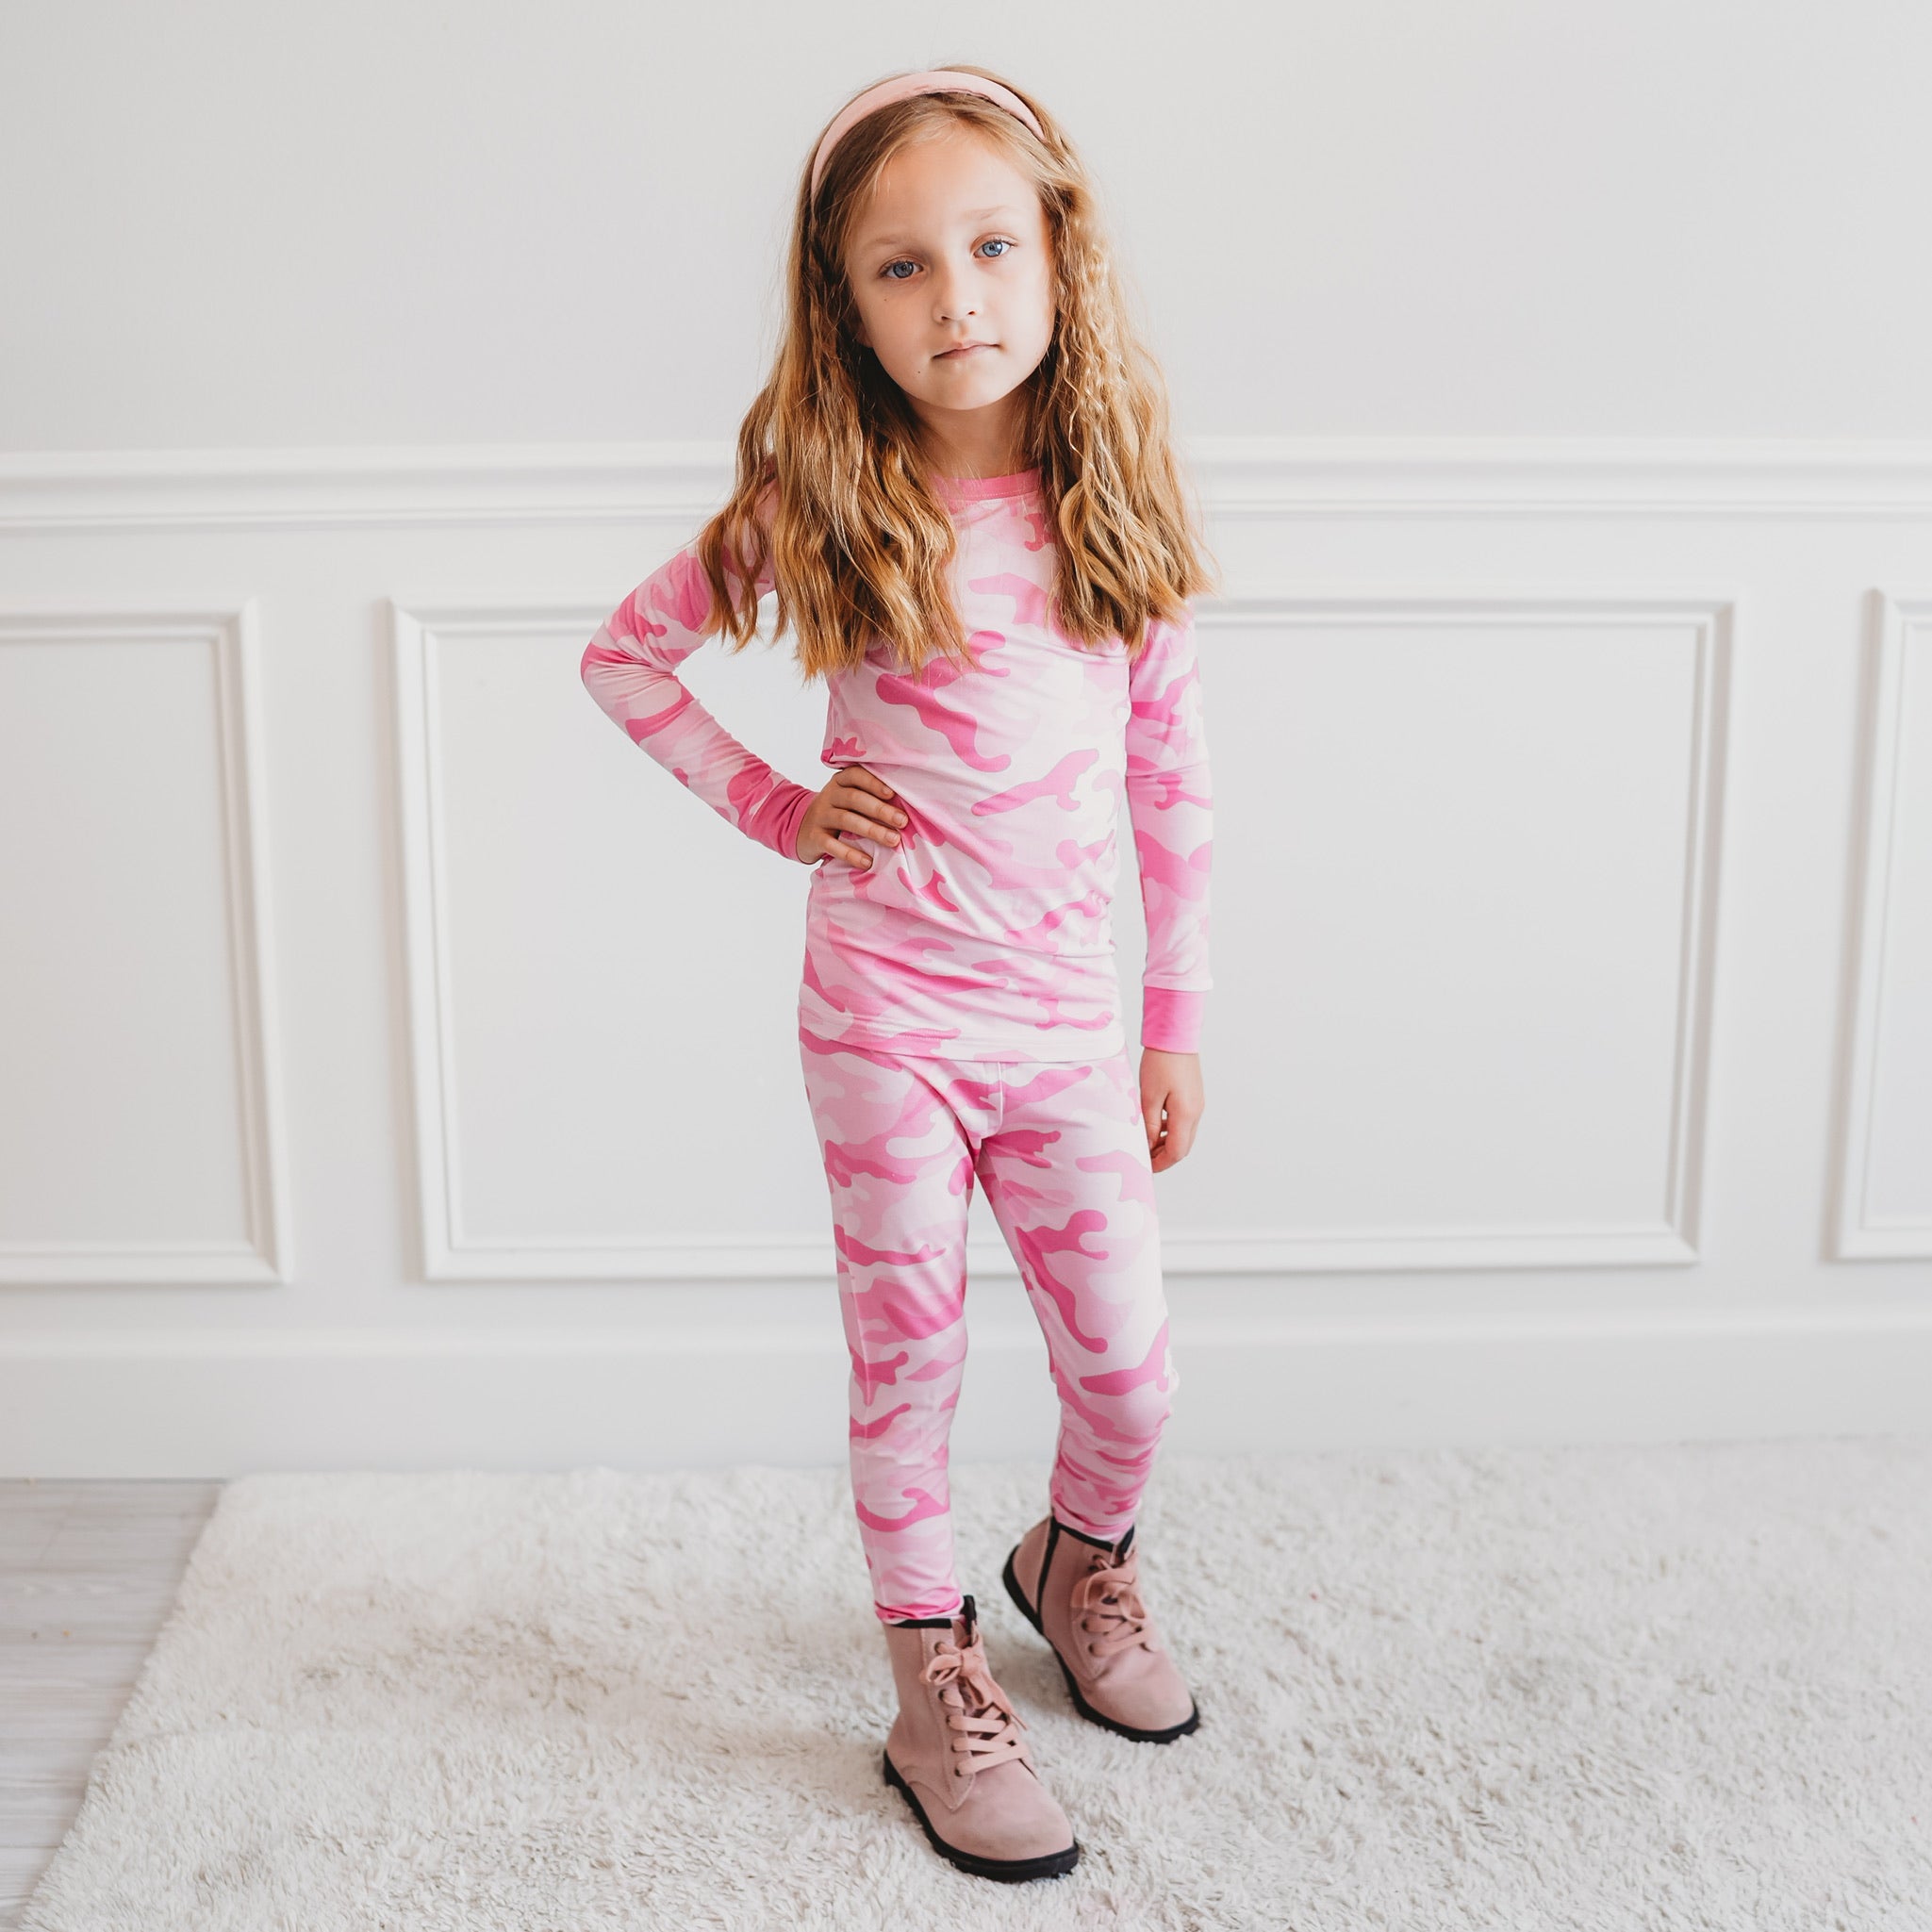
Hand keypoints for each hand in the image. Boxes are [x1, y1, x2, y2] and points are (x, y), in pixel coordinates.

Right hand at [795, 764, 907, 867]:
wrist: (801, 828)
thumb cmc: (839, 811)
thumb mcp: (849, 799)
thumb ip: (870, 797)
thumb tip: (908, 807)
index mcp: (840, 782)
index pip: (856, 775)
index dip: (874, 783)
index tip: (893, 794)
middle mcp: (829, 795)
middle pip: (854, 798)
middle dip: (880, 809)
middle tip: (902, 821)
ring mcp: (820, 816)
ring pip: (846, 820)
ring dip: (872, 830)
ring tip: (893, 840)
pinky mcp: (814, 837)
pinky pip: (832, 845)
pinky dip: (850, 854)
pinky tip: (867, 862)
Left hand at [1140, 1049, 1202, 1171]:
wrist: (1175, 1036)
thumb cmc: (1160, 1062)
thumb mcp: (1149, 1096)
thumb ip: (1149, 1125)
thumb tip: (1148, 1146)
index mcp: (1186, 1114)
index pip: (1176, 1152)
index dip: (1160, 1163)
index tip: (1145, 1167)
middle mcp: (1196, 1112)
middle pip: (1183, 1147)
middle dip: (1164, 1157)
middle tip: (1144, 1158)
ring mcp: (1197, 1105)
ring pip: (1185, 1135)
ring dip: (1167, 1143)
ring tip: (1147, 1142)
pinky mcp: (1194, 1097)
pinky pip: (1185, 1122)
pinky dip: (1171, 1130)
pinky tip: (1156, 1125)